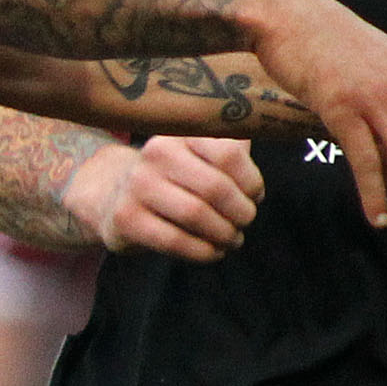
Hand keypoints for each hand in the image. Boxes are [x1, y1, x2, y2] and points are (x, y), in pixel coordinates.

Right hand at [65, 136, 262, 260]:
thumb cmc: (172, 175)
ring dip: (224, 234)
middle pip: (215, 188)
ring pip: (196, 215)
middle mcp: (156, 153)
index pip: (229, 154)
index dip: (251, 181)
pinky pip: (175, 241)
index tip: (254, 196)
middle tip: (245, 222)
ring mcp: (138, 185)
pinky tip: (212, 252)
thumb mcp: (198, 153)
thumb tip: (275, 134)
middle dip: (241, 212)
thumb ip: (233, 145)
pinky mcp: (126, 218)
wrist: (111, 194)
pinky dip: (203, 252)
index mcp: (181, 133)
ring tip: (232, 239)